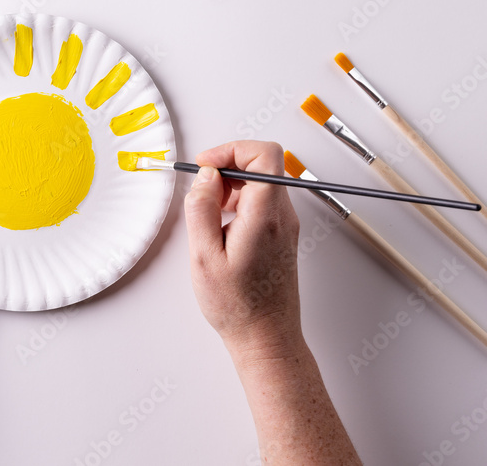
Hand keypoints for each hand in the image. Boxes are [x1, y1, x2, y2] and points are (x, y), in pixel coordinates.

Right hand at [183, 140, 301, 360]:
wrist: (266, 337)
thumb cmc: (237, 306)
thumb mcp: (203, 256)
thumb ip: (201, 208)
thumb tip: (205, 177)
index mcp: (265, 216)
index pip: (264, 155)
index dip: (231, 149)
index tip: (206, 164)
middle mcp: (282, 216)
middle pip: (263, 164)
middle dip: (227, 165)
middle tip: (201, 186)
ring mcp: (285, 225)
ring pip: (261, 182)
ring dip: (231, 184)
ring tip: (207, 209)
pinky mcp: (281, 234)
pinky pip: (261, 201)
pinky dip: (238, 200)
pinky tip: (219, 223)